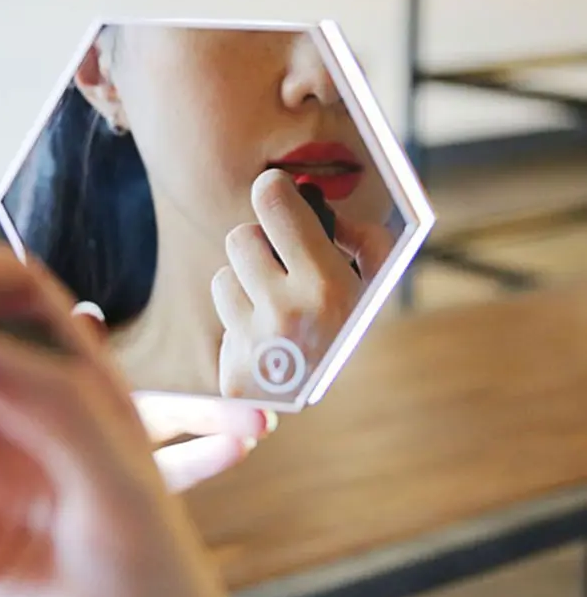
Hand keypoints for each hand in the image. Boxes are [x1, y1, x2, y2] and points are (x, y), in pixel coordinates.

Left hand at [212, 169, 393, 398]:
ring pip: (223, 277)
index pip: (272, 201)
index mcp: (326, 285)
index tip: (277, 191)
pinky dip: (239, 321)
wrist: (338, 406)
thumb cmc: (352, 328)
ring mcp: (255, 347)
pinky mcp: (233, 376)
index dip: (274, 190)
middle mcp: (286, 314)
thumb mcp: (376, 281)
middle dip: (259, 244)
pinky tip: (265, 338)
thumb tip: (318, 199)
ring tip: (275, 307)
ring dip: (245, 285)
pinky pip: (221, 318)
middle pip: (239, 236)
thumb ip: (364, 236)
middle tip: (280, 261)